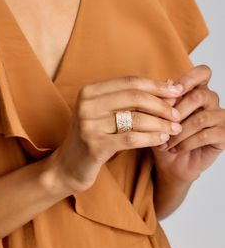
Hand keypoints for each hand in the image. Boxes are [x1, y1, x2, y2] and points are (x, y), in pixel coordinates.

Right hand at [46, 76, 183, 191]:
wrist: (69, 166)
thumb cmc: (94, 138)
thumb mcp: (107, 114)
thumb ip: (132, 100)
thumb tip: (169, 84)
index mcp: (89, 91)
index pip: (130, 82)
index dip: (156, 85)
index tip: (177, 91)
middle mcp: (87, 104)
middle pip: (135, 97)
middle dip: (162, 105)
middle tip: (178, 114)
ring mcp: (89, 125)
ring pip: (136, 118)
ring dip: (160, 123)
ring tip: (175, 128)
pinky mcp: (95, 145)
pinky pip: (131, 138)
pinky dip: (151, 138)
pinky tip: (162, 139)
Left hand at [152, 65, 224, 181]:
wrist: (170, 164)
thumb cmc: (164, 137)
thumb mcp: (157, 119)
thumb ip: (162, 101)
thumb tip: (167, 82)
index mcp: (196, 91)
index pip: (202, 73)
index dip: (189, 78)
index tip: (174, 89)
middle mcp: (211, 102)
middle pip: (200, 96)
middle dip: (177, 111)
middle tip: (162, 125)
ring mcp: (219, 118)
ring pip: (201, 118)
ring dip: (178, 132)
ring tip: (165, 142)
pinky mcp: (223, 135)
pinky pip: (205, 136)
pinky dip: (186, 143)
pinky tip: (174, 149)